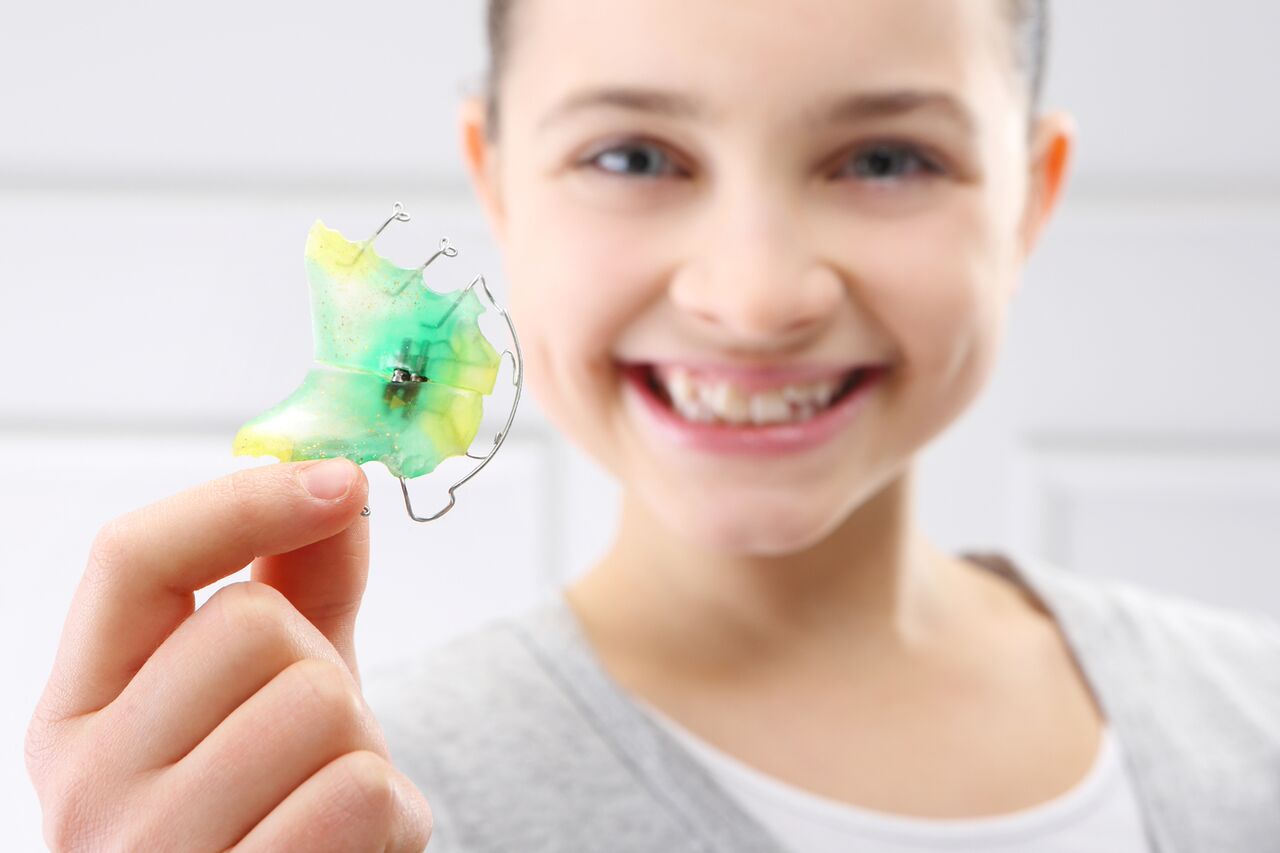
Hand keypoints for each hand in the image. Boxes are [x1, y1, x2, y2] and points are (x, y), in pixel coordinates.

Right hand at [25, 459, 431, 851]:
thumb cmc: (274, 807)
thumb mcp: (271, 692)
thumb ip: (300, 586)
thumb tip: (340, 483)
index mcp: (79, 712)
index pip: (131, 560)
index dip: (241, 501)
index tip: (342, 479)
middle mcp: (87, 785)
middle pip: (251, 626)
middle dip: (325, 666)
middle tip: (316, 740)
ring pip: (319, 703)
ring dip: (365, 745)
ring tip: (330, 800)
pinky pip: (359, 795)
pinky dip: (392, 815)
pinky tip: (355, 849)